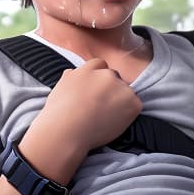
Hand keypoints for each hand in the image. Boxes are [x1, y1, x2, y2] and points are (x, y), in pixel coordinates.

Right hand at [19, 58, 141, 183]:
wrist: (67, 130)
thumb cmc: (59, 111)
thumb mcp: (60, 85)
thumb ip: (71, 76)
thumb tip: (74, 73)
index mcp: (88, 69)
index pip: (100, 64)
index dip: (98, 77)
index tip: (96, 90)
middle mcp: (105, 74)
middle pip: (113, 76)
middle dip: (110, 87)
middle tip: (102, 104)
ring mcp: (120, 87)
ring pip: (124, 91)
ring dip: (120, 99)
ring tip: (108, 116)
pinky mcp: (132, 102)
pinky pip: (135, 105)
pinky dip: (128, 113)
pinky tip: (115, 121)